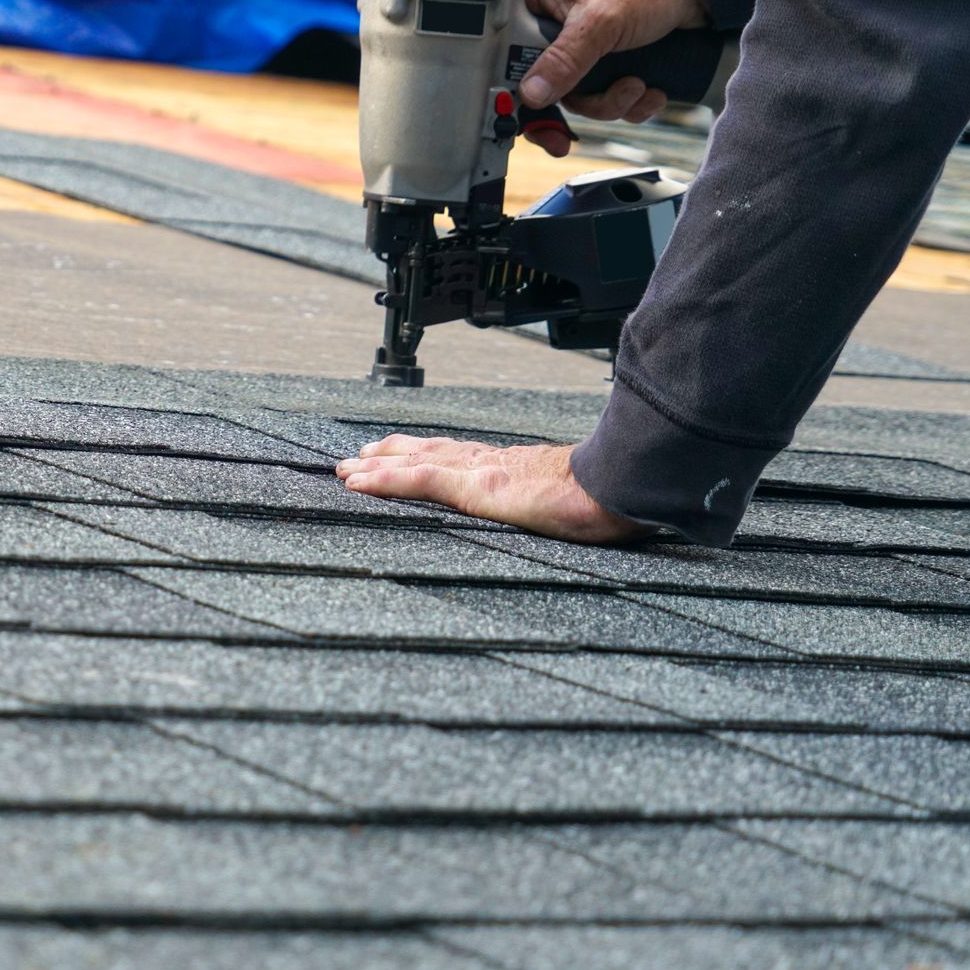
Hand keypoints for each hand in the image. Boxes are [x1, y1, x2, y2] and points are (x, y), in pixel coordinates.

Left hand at [336, 435, 651, 544]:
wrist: (623, 487)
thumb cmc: (612, 497)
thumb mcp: (579, 503)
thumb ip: (564, 505)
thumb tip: (577, 517)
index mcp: (513, 468)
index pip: (460, 457)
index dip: (427, 454)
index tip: (401, 453)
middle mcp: (491, 463)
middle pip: (429, 452)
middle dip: (391, 454)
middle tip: (358, 457)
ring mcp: (480, 473)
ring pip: (414, 463)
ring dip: (375, 467)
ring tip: (345, 470)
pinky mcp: (476, 488)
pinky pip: (418, 482)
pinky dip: (383, 481)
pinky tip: (357, 483)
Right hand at [518, 0, 708, 158]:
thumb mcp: (600, 20)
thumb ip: (564, 59)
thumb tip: (530, 95)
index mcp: (535, 5)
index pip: (506, 58)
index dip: (515, 94)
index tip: (533, 120)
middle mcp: (552, 29)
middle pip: (543, 88)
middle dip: (581, 105)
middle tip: (590, 118)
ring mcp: (580, 49)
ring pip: (579, 100)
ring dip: (612, 104)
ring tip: (638, 84)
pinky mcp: (606, 64)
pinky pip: (606, 100)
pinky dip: (630, 104)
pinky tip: (650, 89)